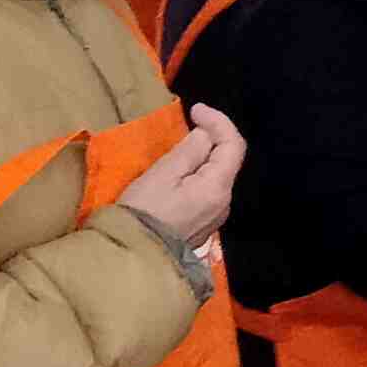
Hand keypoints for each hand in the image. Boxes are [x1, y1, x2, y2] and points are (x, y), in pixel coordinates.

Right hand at [119, 102, 245, 245]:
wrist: (133, 257)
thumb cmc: (144, 211)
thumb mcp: (163, 174)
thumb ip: (189, 151)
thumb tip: (206, 134)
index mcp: (218, 188)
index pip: (234, 145)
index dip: (218, 121)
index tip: (195, 110)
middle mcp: (224, 203)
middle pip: (227, 160)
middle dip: (211, 137)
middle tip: (187, 123)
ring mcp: (215, 216)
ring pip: (217, 175)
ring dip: (203, 156)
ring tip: (179, 145)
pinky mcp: (203, 225)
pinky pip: (207, 190)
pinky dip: (198, 173)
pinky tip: (180, 171)